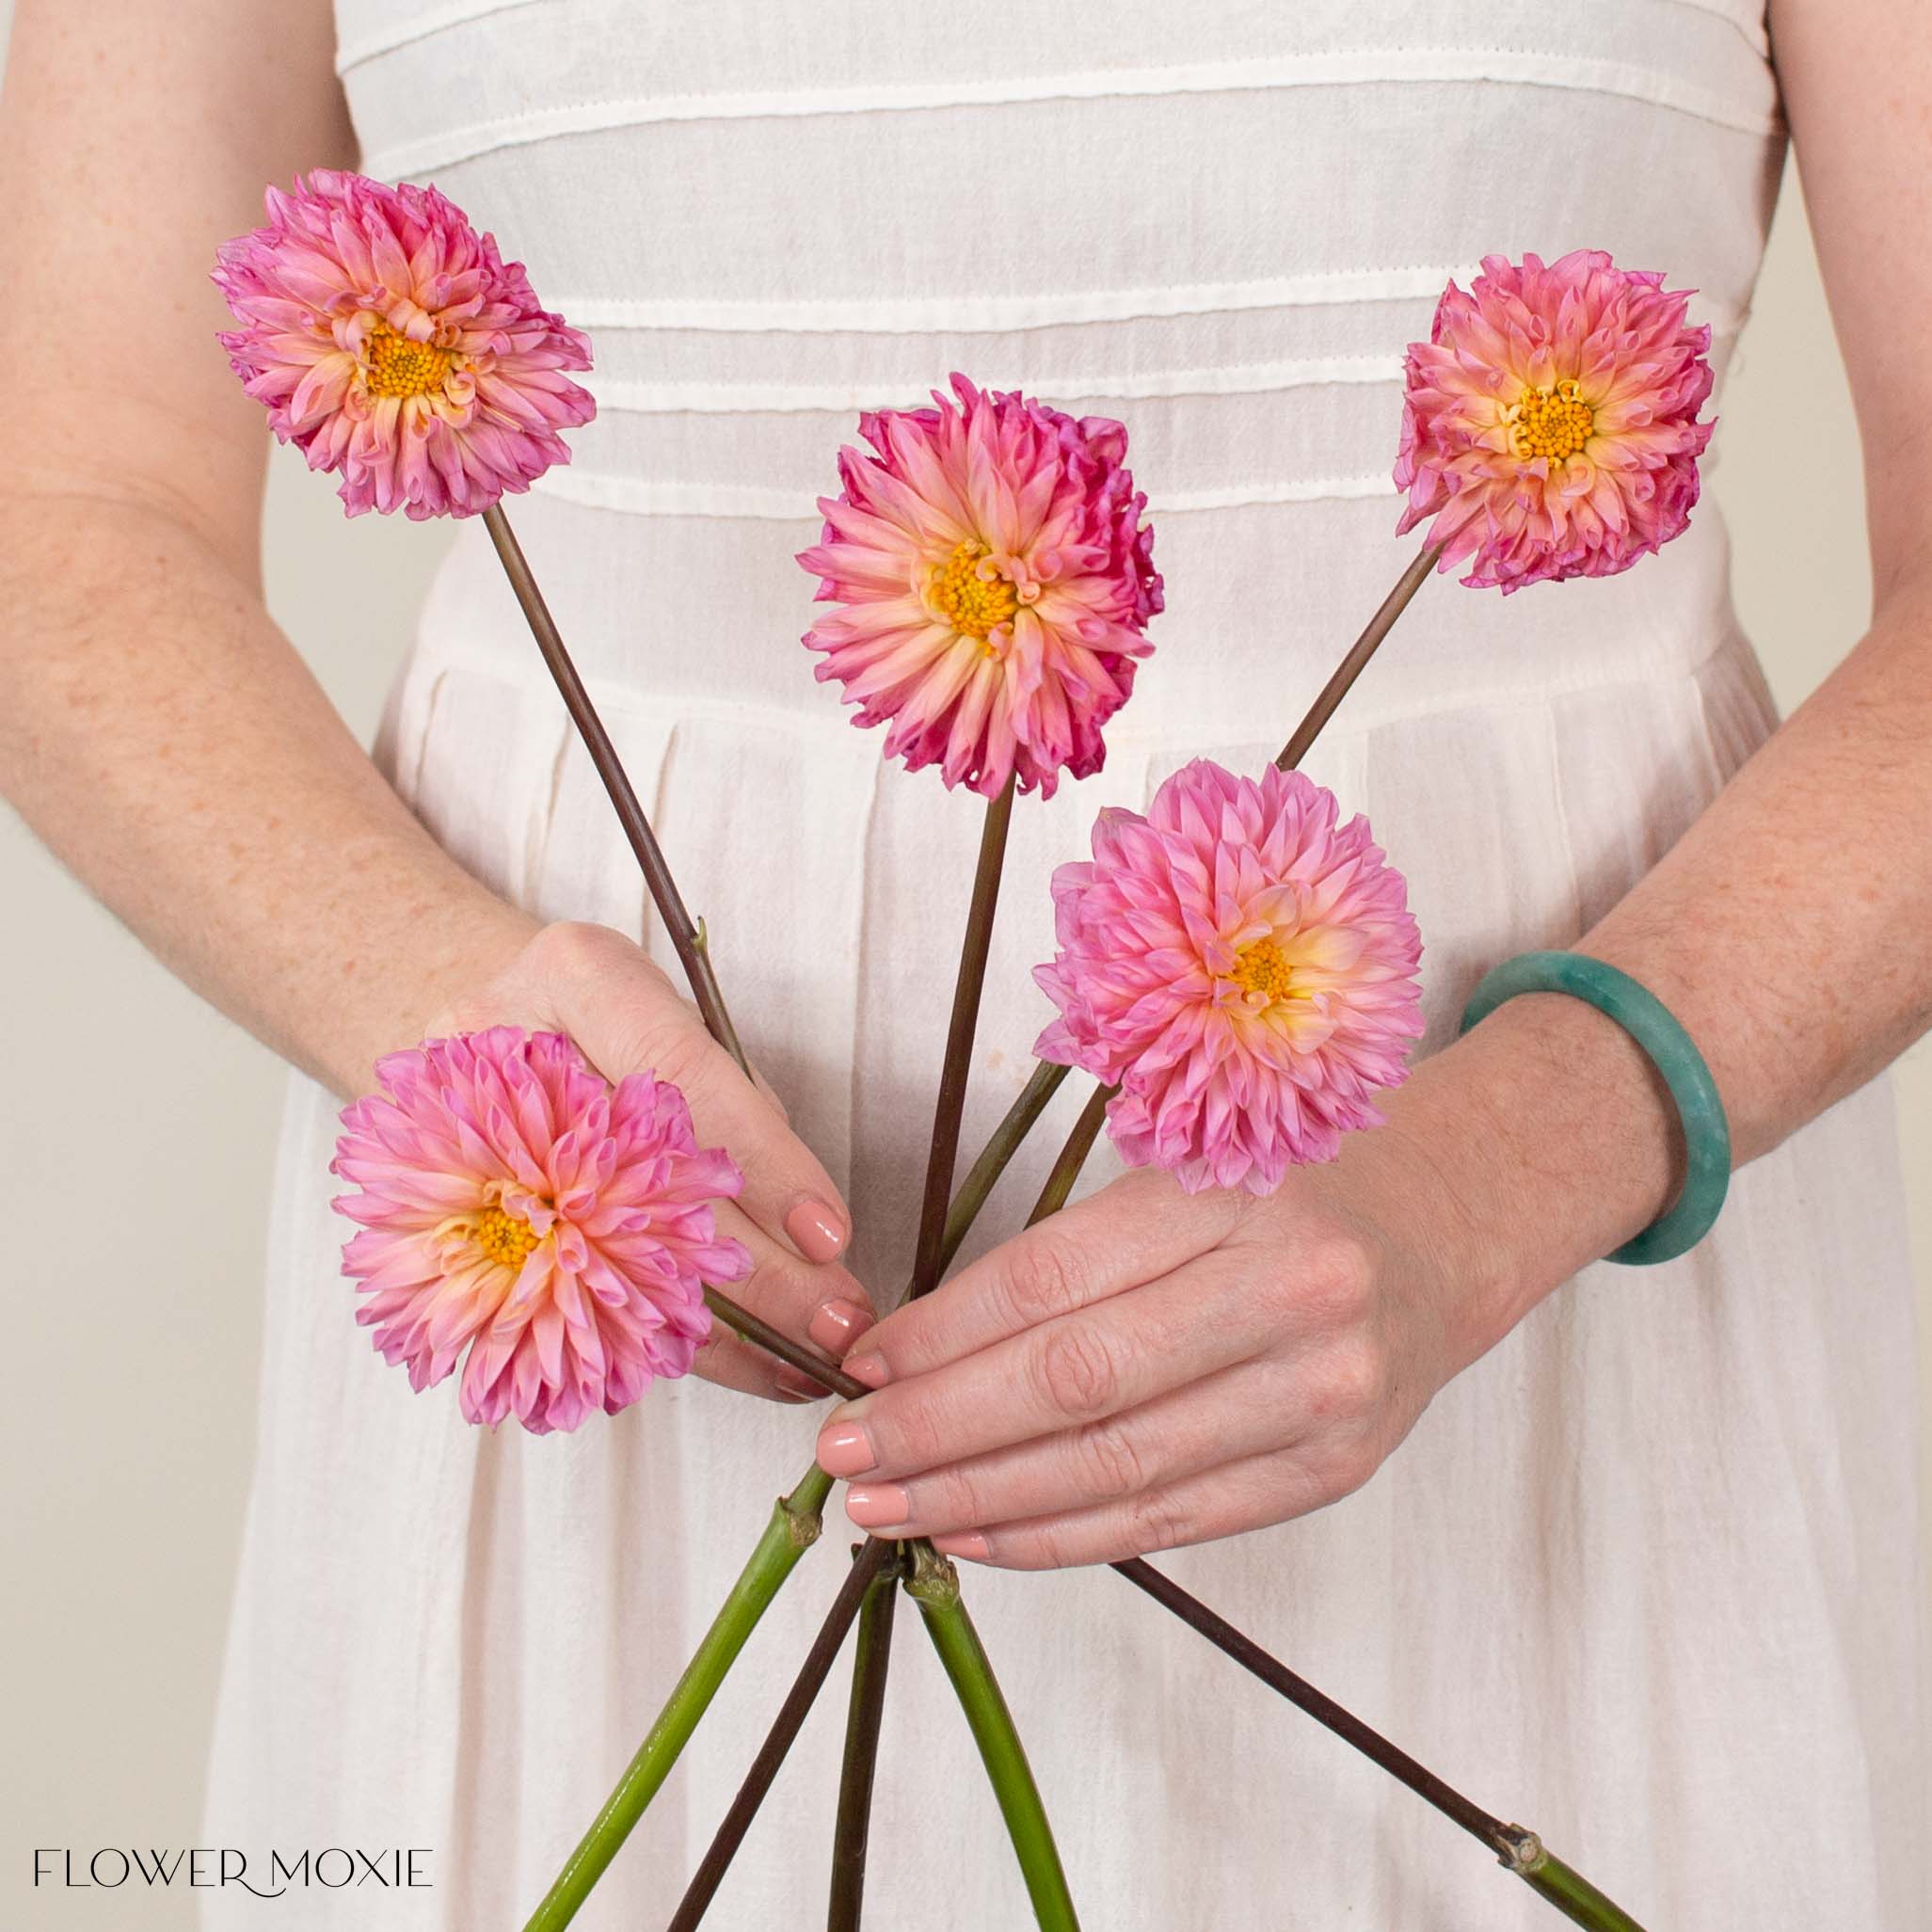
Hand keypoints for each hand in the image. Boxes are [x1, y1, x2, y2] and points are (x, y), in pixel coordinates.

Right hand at [430, 919, 875, 1401]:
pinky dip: (652, 1339)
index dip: (762, 1165)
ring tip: (799, 1364)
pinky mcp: (444, 1209)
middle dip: (756, 1272)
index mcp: (576, 975)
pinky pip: (561, 1296)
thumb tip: (810, 1234)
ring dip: (716, 1329)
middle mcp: (501, 1045)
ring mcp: (458, 1132)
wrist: (468, 1011)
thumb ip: (733, 1104)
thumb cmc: (600, 1021)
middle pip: (642, 1185)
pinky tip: (725, 1364)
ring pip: (601, 1261)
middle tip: (835, 1323)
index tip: (829, 1238)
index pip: (683, 1075)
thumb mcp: (670, 1017)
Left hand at [812, 1129, 1490, 1567]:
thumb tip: (920, 1345)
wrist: (1451, 1228)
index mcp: (1234, 1195)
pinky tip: (981, 1533)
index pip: (1053, 1279)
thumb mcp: (1190, 1167)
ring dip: (981, 1496)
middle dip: (939, 1426)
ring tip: (886, 1506)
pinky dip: (1064, 1534)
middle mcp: (1287, 1295)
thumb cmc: (1297, 1186)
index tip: (865, 1361)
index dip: (943, 1331)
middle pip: (1074, 1382)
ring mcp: (1318, 1395)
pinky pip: (1171, 1518)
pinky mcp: (1328, 1472)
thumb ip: (1076, 1250)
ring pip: (1115, 1465)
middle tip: (845, 1448)